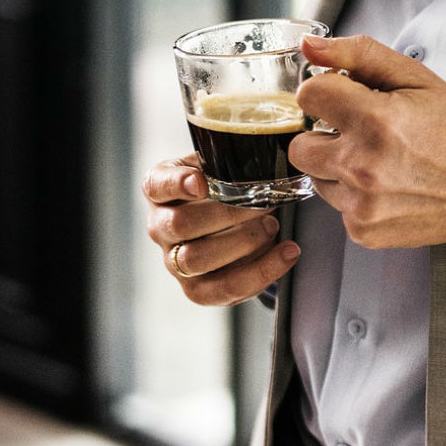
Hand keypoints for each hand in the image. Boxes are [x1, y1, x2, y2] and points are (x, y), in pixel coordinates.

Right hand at [143, 153, 300, 305]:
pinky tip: (288, 252)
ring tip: (273, 225)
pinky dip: (262, 271)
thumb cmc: (225, 191)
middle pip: (180, 225)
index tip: (201, 181)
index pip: (158, 185)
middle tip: (264, 204)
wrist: (233, 227)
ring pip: (197, 259)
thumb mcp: (220, 168)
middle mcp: (160, 227)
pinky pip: (225, 288)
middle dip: (228, 214)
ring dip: (242, 242)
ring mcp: (174, 262)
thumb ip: (229, 162)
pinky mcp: (197, 290)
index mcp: (161, 191)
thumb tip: (263, 156)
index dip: (176, 184)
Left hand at [288, 35, 445, 285]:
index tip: (346, 99)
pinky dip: (355, 197)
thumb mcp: (418, 80)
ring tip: (380, 163)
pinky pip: (336, 207)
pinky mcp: (363, 231)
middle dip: (324, 135)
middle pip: (299, 145)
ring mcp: (361, 204)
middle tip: (360, 134)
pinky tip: (388, 188)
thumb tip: (309, 46)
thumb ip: (360, 55)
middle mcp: (362, 166)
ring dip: (338, 168)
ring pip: (316, 178)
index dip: (328, 92)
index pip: (309, 96)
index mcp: (376, 120)